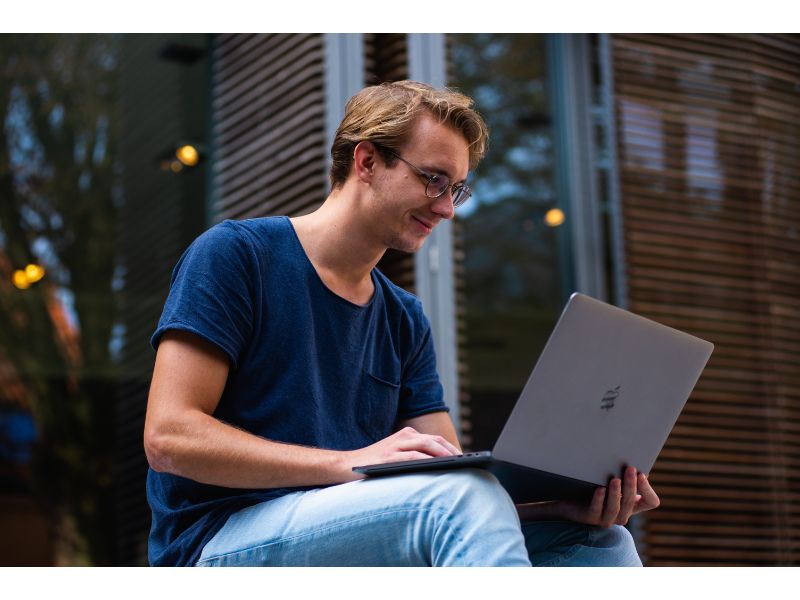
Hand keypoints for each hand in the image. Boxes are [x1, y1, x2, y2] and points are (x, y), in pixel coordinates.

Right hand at [342, 427, 459, 480]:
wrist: (345, 465)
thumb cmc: (373, 465)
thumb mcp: (396, 456)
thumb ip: (414, 456)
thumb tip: (440, 467)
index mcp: (406, 435)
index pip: (435, 440)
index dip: (451, 449)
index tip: (464, 459)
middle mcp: (403, 436)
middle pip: (435, 441)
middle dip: (452, 451)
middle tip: (466, 462)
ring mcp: (395, 445)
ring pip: (427, 445)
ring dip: (444, 454)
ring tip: (457, 464)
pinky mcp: (389, 456)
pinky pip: (413, 456)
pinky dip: (427, 460)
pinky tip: (437, 466)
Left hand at [556, 467, 659, 526]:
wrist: (568, 500)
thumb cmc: (594, 485)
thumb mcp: (611, 479)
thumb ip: (623, 473)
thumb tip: (633, 457)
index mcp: (632, 504)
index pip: (650, 501)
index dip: (647, 489)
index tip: (642, 473)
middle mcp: (622, 514)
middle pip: (631, 502)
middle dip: (631, 485)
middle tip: (630, 468)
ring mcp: (606, 519)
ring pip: (615, 509)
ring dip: (616, 493)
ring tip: (615, 479)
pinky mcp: (590, 518)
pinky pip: (596, 510)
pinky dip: (599, 500)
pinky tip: (600, 489)